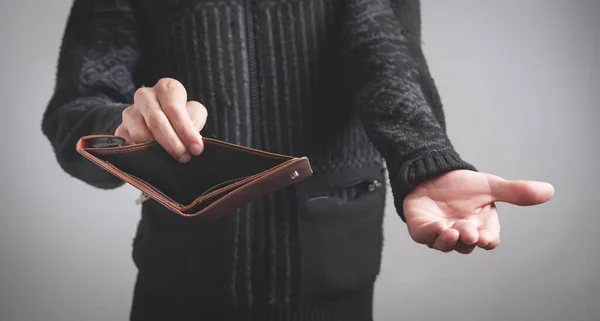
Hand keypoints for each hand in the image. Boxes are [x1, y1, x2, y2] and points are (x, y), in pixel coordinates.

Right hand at [115, 78, 207, 162]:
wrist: (163, 126)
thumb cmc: (182, 118)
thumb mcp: (195, 114)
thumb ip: (195, 121)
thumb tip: (191, 137)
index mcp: (166, 88)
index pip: (173, 107)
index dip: (186, 129)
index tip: (196, 148)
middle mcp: (145, 96)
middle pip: (155, 120)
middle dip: (173, 142)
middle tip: (184, 157)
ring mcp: (129, 112)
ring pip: (140, 134)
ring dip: (156, 150)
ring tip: (169, 157)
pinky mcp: (120, 130)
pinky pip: (128, 145)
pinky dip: (140, 154)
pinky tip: (151, 158)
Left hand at [404, 170, 553, 253]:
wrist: (432, 173)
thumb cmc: (462, 185)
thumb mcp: (490, 186)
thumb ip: (515, 192)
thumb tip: (549, 190)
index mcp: (481, 227)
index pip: (488, 240)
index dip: (487, 239)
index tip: (485, 237)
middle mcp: (461, 234)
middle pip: (466, 245)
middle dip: (468, 239)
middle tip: (469, 232)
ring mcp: (440, 234)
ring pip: (446, 245)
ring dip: (449, 240)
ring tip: (452, 231)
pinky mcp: (421, 229)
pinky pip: (425, 236)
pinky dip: (431, 233)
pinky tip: (437, 226)